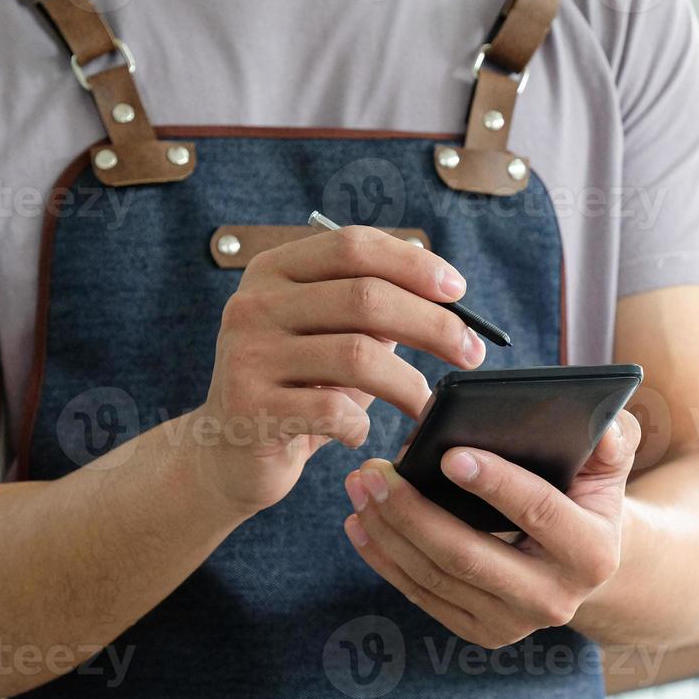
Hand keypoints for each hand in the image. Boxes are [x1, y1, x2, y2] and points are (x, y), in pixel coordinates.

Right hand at [190, 226, 486, 514]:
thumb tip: (445, 293)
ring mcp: (248, 354)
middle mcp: (253, 304)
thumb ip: (372, 308)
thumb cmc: (296, 390)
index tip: (459, 292)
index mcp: (274, 271)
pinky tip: (361, 435)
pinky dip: (362, 426)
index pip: (353, 245)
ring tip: (425, 405)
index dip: (413, 264)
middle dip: (433, 324)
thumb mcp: (329, 338)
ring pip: (358, 355)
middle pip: (365, 297)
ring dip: (408, 384)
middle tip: (471, 352)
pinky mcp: (251, 408)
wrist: (227, 453)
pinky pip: (334, 410)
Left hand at [341, 411, 641, 647]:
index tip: (449, 454)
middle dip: (412, 511)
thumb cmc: (586, 495)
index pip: (538, 512)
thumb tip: (602, 423)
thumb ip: (614, 438)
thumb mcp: (608, 465)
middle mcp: (554, 600)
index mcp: (592, 553)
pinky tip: (360, 522)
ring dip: (387, 530)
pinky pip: (421, 594)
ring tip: (360, 485)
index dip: (495, 484)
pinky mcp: (479, 631)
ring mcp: (512, 624)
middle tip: (372, 471)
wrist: (583, 562)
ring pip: (435, 576)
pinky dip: (384, 558)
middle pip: (468, 556)